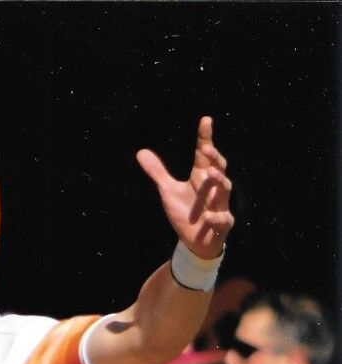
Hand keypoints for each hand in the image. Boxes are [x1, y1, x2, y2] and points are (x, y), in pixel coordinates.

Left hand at [136, 116, 233, 259]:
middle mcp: (213, 188)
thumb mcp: (168, 191)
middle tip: (205, 148)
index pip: (204, 154)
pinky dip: (216, 218)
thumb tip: (140, 152)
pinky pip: (223, 220)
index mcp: (201, 177)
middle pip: (219, 168)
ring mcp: (219, 205)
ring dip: (218, 181)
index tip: (205, 120)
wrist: (196, 241)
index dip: (205, 138)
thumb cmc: (186, 212)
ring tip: (209, 173)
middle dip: (214, 158)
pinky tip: (208, 216)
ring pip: (224, 189)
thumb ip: (158, 172)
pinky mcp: (221, 224)